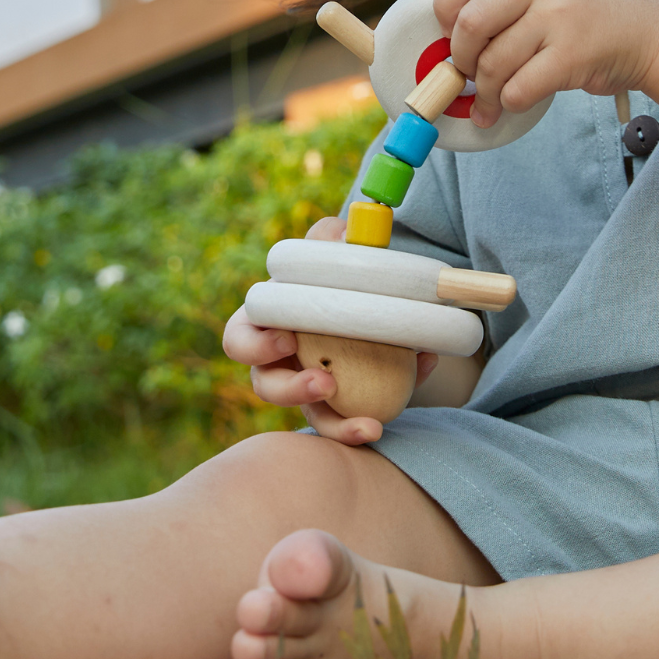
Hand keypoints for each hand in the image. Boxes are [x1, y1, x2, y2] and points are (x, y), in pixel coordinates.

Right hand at [220, 213, 436, 444]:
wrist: (373, 299)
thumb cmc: (337, 276)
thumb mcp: (333, 252)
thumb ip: (331, 239)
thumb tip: (343, 232)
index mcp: (266, 324)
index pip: (239, 340)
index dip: (254, 346)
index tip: (286, 340)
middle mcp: (280, 363)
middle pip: (267, 387)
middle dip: (290, 391)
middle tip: (325, 383)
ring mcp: (310, 389)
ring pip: (311, 417)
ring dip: (335, 424)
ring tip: (368, 426)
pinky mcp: (343, 406)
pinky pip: (354, 421)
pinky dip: (383, 410)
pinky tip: (419, 382)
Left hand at [437, 0, 658, 125]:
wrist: (652, 33)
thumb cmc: (589, 11)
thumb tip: (445, 29)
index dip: (445, 2)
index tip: (448, 27)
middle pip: (472, 22)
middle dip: (461, 56)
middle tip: (467, 71)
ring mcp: (560, 18)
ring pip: (493, 63)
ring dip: (484, 90)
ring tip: (488, 99)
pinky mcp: (572, 57)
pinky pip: (518, 88)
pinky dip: (507, 103)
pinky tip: (510, 104)